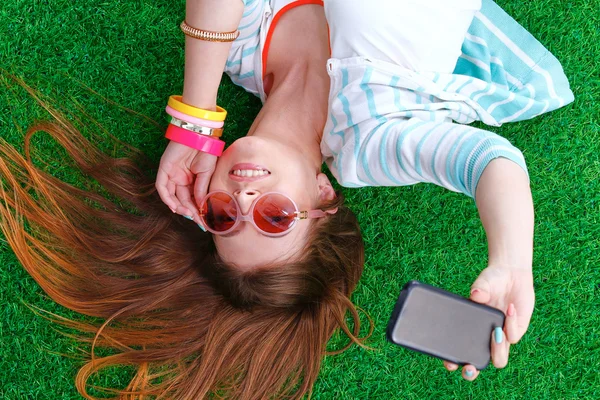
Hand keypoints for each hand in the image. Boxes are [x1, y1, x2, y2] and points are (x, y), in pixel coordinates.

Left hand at [155, 141, 217, 222]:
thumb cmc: (206, 152)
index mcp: (191, 179)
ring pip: (170, 196)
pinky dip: (166, 198)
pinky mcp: (164, 169)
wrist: (201, 136)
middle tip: (197, 221)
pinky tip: (174, 207)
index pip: (191, 199)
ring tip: (188, 214)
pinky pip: (162, 187)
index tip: (203, 222)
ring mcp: (171, 174)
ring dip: (178, 207)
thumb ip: (201, 190)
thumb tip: (201, 206)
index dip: (196, 210)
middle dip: (189, 211)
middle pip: (181, 199)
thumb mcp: (207, 174)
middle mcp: (180, 178)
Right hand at [443, 265, 534, 379]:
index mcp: (469, 329)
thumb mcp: (482, 283)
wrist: (512, 274)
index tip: (449, 362)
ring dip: (496, 350)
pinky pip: (513, 337)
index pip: (459, 351)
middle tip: (469, 366)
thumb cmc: (491, 280)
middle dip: (472, 370)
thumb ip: (479, 288)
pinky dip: (511, 324)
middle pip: (477, 365)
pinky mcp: (516, 331)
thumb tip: (476, 296)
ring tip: (496, 332)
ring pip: (498, 359)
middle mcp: (484, 337)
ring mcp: (500, 337)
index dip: (452, 361)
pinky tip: (509, 308)